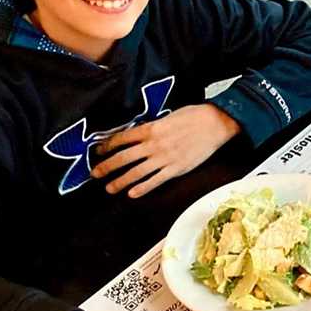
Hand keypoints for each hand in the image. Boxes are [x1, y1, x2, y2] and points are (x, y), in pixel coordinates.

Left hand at [94, 104, 240, 197]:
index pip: (122, 138)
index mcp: (151, 128)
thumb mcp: (169, 116)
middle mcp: (153, 144)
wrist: (215, 123)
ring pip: (136, 172)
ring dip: (120, 181)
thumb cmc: (194, 115)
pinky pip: (155, 181)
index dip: (107, 145)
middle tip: (94, 173)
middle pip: (124, 157)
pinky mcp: (176, 168)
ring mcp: (164, 158)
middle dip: (107, 166)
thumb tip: (140, 134)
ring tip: (109, 188)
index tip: (98, 150)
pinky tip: (132, 194)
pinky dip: (142, 188)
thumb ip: (153, 126)